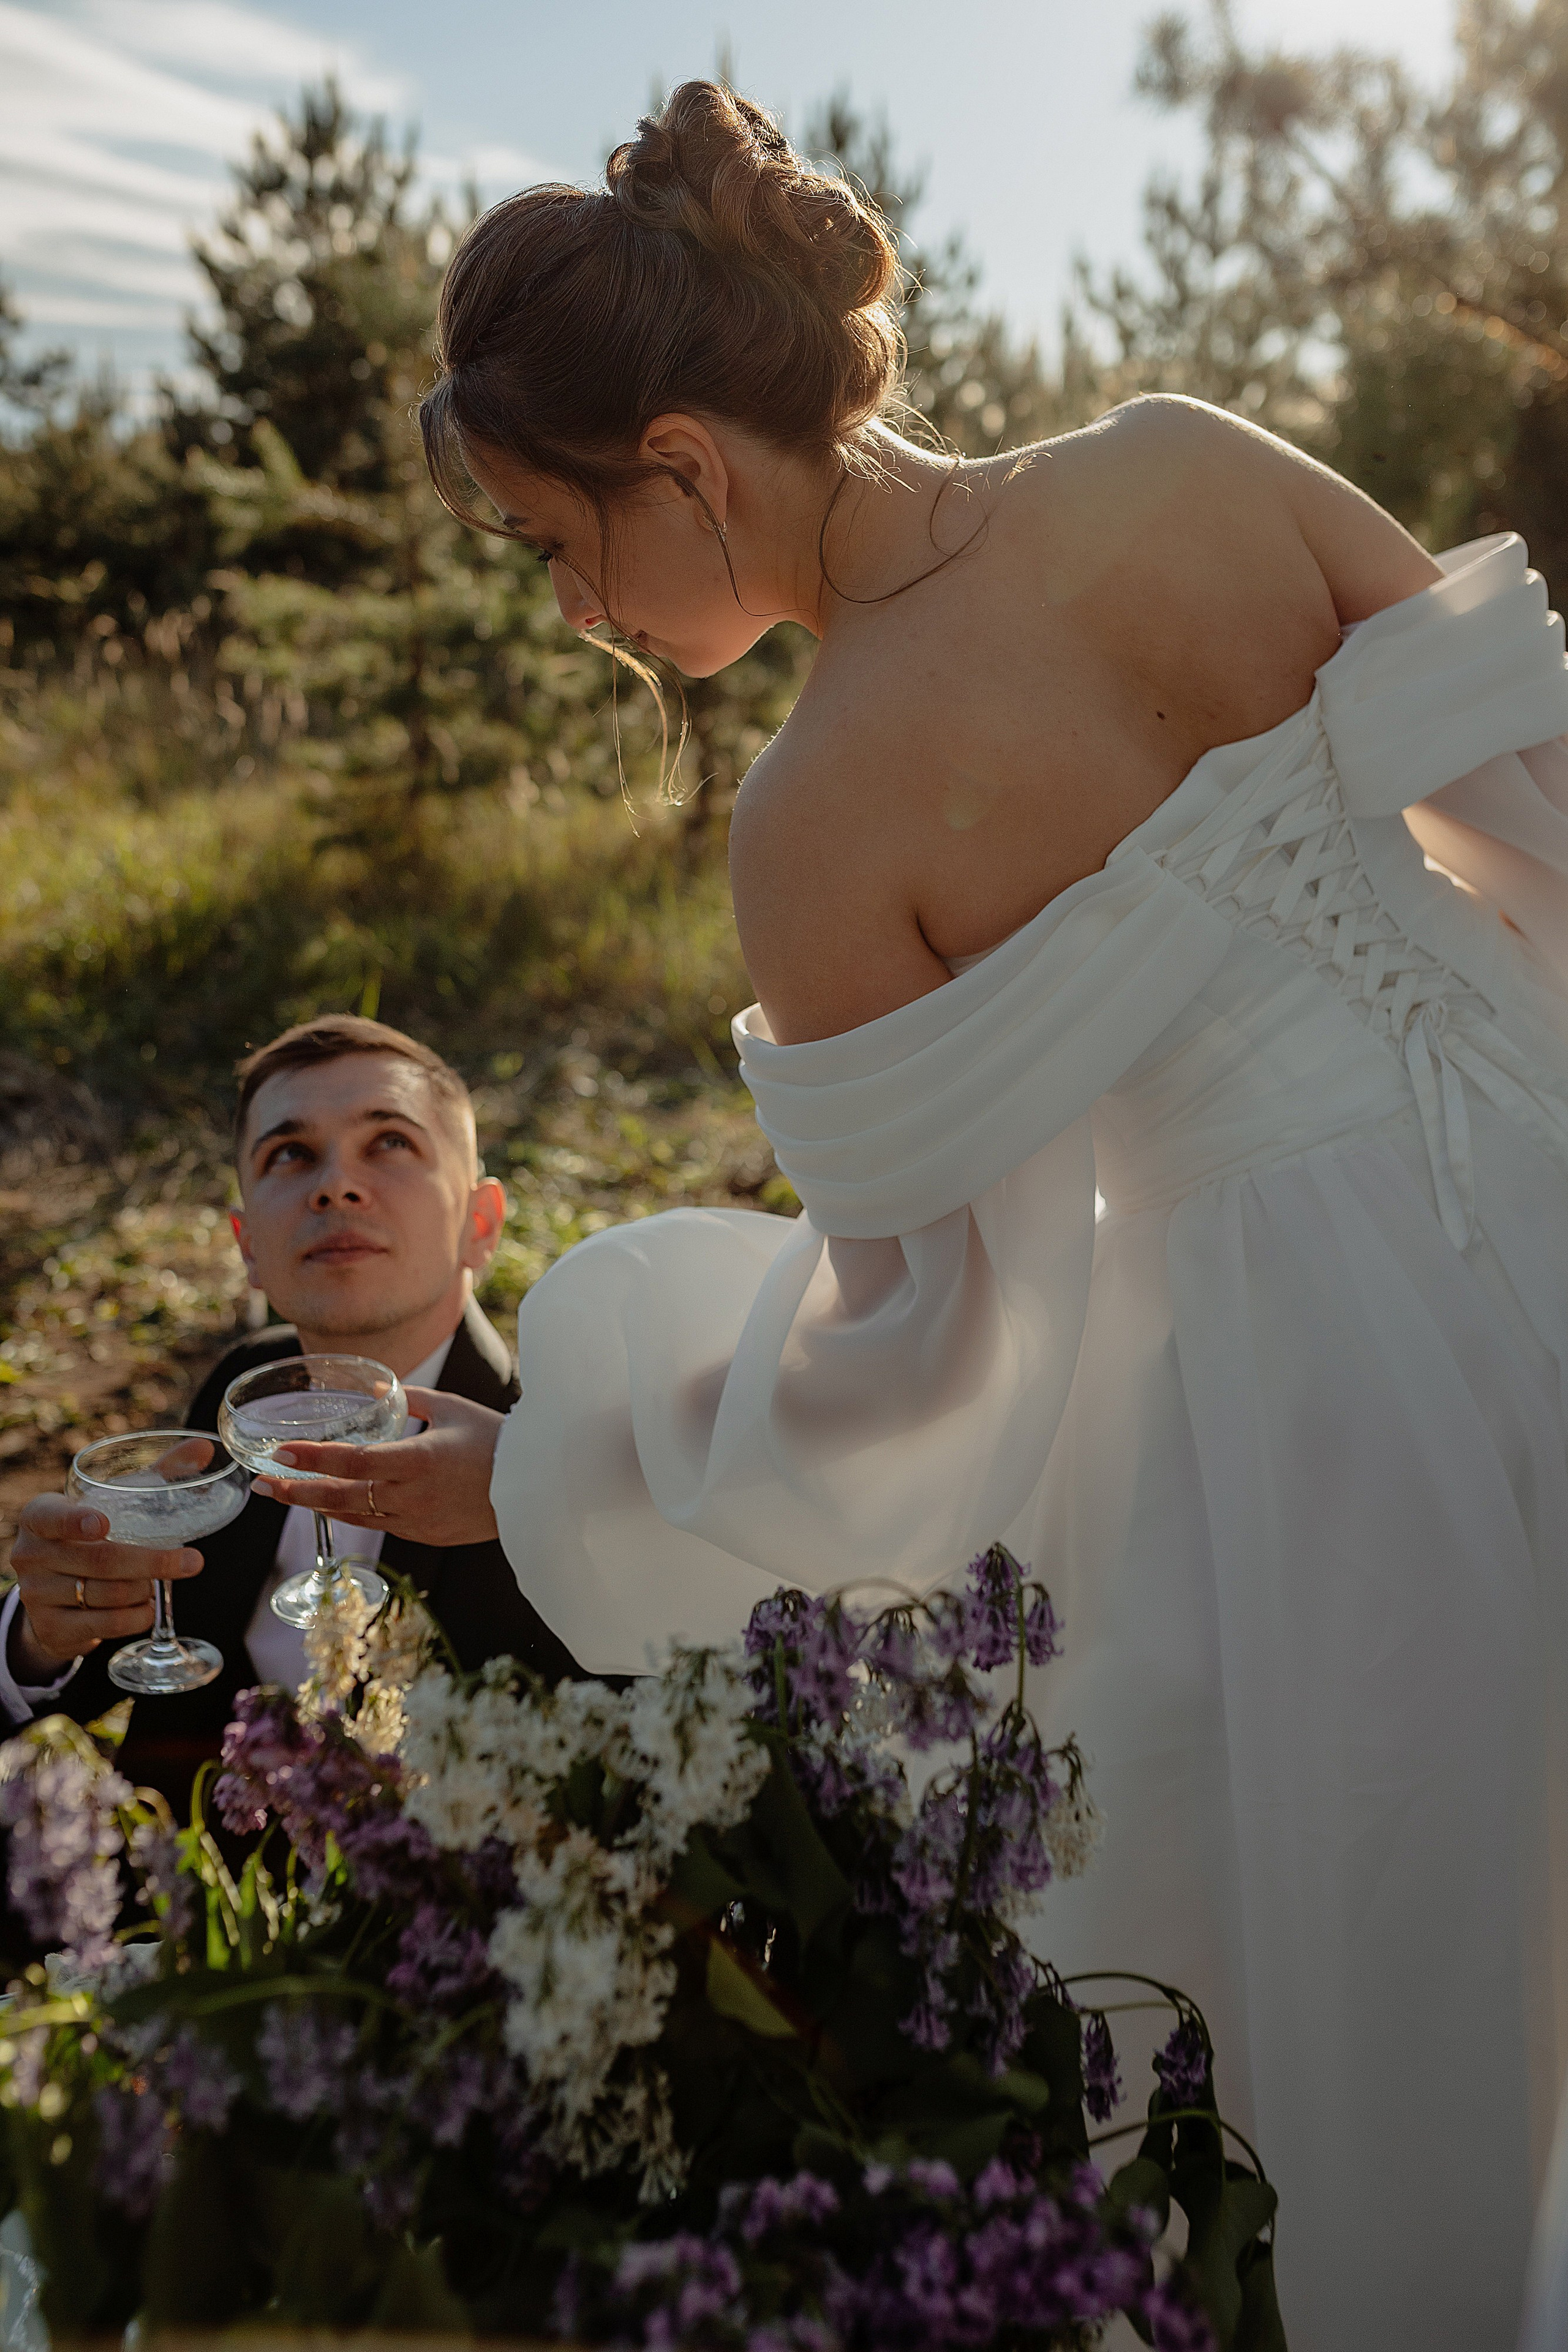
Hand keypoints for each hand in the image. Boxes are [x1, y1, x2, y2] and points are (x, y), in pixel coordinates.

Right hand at [8, 1491, 204, 1675]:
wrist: (55, 1592)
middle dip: (153, 1562)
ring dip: (145, 1589)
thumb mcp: (113, 1501)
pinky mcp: (50, 1628)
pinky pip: (103, 1626)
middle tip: (193, 1561)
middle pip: (99, 1560)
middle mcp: (30, 1555)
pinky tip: (147, 1607)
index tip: (104, 1524)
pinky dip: (135, 1617)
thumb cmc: (91, 1533)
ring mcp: (36, 1594)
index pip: (52, 1517)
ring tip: (159, 1582)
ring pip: (106, 1595)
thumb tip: (204, 1448)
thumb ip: (158, 1473)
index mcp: (40, 1516)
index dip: (76, 1521)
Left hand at [252, 1387, 503, 1548]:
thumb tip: (380, 1387)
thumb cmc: (494, 1440)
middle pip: (341, 1498)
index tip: (280, 1453)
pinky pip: (378, 1526)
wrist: (534, 1487)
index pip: (351, 1461)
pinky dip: (352, 1514)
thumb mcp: (451, 1408)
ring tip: (285, 1494)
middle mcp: (411, 1496)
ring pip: (354, 1517)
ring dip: (317, 1505)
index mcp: (417, 1461)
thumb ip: (410, 1398)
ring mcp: (416, 1521)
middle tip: (262, 1485)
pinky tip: (333, 1504)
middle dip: (296, 1492)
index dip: (311, 1458)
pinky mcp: (424, 1535)